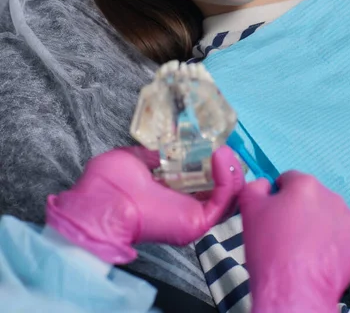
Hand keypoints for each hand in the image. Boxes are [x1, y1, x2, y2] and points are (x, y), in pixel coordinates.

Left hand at [46, 145, 243, 263]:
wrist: (101, 202)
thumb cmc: (109, 183)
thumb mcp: (136, 158)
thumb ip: (156, 155)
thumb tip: (169, 148)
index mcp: (169, 193)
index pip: (202, 180)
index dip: (212, 162)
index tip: (212, 144)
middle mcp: (184, 206)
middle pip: (221, 189)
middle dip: (228, 167)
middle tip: (224, 148)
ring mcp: (193, 215)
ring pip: (228, 196)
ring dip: (232, 171)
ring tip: (224, 151)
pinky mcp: (198, 222)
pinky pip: (223, 201)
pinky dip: (228, 179)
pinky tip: (221, 158)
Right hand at [239, 172, 349, 312]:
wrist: (294, 290)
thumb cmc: (269, 247)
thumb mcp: (249, 208)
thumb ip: (256, 186)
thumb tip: (266, 184)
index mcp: (305, 184)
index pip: (289, 180)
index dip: (279, 197)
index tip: (274, 215)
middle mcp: (331, 196)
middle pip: (311, 197)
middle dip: (300, 210)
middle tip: (287, 234)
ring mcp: (349, 219)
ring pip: (328, 215)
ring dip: (318, 224)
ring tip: (304, 248)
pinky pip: (342, 235)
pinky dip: (333, 243)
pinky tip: (319, 257)